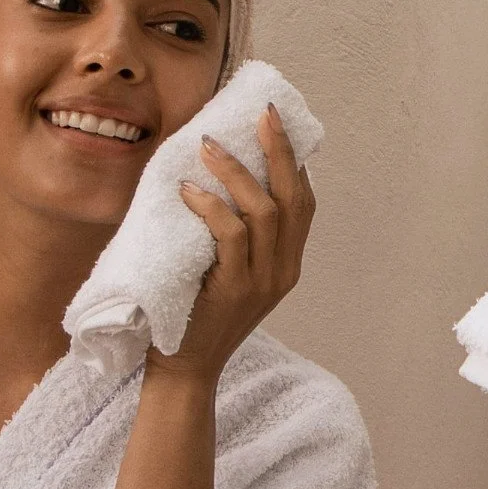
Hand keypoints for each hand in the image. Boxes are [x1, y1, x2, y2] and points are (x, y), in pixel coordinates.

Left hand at [149, 103, 315, 385]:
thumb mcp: (225, 273)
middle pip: (293, 198)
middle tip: (261, 115)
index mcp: (287, 265)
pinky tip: (188, 190)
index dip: (294, 162)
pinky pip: (230, 236)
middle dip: (280, 151)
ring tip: (208, 145)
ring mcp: (263, 281)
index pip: (303, 204)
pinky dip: (211, 206)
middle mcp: (283, 270)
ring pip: (264, 211)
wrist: (184, 373)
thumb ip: (232, 238)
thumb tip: (212, 180)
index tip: (276, 124)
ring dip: (237, 172)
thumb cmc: (194, 316)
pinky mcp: (234, 290)